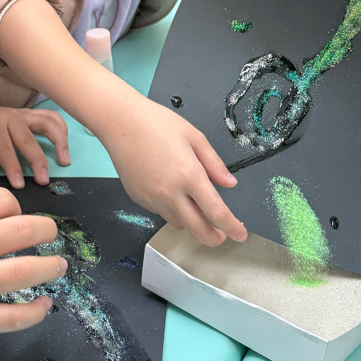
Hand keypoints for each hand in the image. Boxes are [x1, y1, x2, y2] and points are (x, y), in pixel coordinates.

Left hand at [0, 98, 70, 187]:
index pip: (5, 147)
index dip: (13, 167)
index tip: (20, 185)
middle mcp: (10, 115)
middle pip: (29, 139)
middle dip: (38, 161)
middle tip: (44, 181)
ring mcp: (22, 113)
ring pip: (47, 123)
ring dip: (59, 141)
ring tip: (64, 161)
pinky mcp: (29, 115)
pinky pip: (51, 117)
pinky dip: (61, 128)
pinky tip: (65, 145)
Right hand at [0, 152, 66, 345]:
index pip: (1, 201)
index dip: (15, 206)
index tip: (14, 217)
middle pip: (19, 230)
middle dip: (45, 230)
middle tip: (52, 234)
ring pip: (22, 272)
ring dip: (49, 268)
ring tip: (59, 265)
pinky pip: (9, 317)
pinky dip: (33, 312)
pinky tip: (44, 304)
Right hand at [96, 95, 247, 246]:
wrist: (119, 122)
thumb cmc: (156, 123)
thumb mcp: (194, 136)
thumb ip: (214, 163)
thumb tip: (229, 183)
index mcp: (189, 176)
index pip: (217, 213)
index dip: (232, 228)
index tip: (240, 234)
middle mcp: (170, 193)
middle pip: (198, 230)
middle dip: (215, 238)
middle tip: (223, 234)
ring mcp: (152, 199)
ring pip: (179, 223)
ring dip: (193, 223)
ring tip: (197, 206)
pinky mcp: (139, 199)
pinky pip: (162, 212)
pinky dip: (173, 210)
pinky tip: (172, 192)